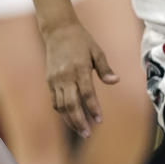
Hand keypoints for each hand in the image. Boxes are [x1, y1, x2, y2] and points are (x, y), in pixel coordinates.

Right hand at [42, 21, 117, 138]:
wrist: (58, 30)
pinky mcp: (49, 80)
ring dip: (70, 120)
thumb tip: (115, 81)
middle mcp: (66, 75)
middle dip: (79, 121)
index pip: (87, 93)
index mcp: (79, 68)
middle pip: (71, 104)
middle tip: (88, 133)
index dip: (93, 108)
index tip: (99, 120)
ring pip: (61, 105)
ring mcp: (55, 79)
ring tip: (81, 130)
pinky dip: (62, 111)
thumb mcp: (96, 51)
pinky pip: (55, 100)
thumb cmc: (81, 40)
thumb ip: (105, 68)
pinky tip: (71, 118)